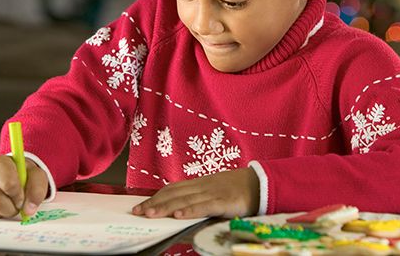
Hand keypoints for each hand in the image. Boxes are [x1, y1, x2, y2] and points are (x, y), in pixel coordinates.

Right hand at [0, 155, 47, 218]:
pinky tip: (0, 204)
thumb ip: (37, 190)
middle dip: (12, 208)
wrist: (12, 173)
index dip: (18, 195)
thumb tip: (29, 210)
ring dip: (4, 212)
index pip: (8, 184)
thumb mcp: (36, 176)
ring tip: (9, 202)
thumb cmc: (23, 174)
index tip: (22, 197)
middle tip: (17, 204)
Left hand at [131, 168, 259, 218]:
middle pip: (174, 193)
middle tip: (137, 211)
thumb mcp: (215, 190)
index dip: (156, 196)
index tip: (141, 205)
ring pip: (185, 200)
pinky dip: (190, 211)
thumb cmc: (239, 189)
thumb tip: (180, 211)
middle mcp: (203, 186)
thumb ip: (199, 198)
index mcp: (200, 183)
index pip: (173, 188)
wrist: (262, 183)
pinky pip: (205, 206)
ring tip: (150, 214)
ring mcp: (213, 193)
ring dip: (165, 207)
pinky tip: (178, 216)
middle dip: (154, 203)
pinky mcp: (224, 201)